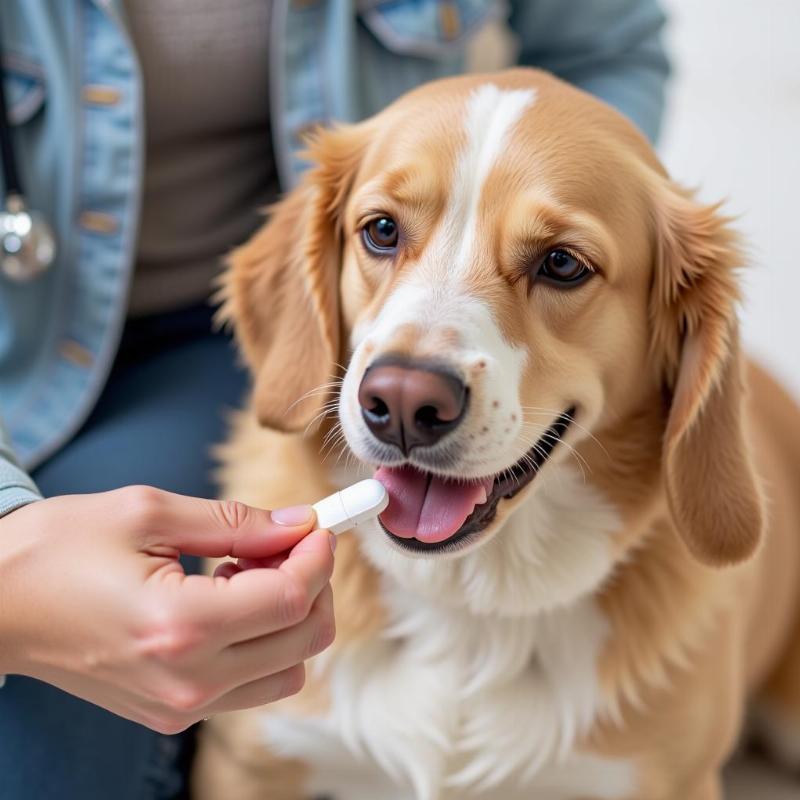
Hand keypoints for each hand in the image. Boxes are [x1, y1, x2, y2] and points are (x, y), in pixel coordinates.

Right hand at [0, 486, 334, 732]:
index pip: (290, 598)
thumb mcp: (148, 513)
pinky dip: (264, 640)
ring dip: (290, 615)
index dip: (317, 556)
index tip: (317, 525)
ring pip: (289, 669)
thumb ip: (236, 522)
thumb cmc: (57, 550)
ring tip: (248, 570)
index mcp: (180, 626)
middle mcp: (188, 680)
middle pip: (304, 640)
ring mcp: (181, 704)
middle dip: (315, 583)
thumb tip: (299, 523)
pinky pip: (252, 683)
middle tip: (290, 542)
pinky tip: (227, 598)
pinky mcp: (173, 711)